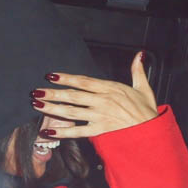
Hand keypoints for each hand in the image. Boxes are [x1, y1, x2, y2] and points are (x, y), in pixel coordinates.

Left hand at [31, 51, 157, 136]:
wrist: (151, 132)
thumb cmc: (147, 112)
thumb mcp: (144, 88)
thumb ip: (137, 71)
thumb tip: (139, 55)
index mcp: (111, 88)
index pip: (84, 81)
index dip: (66, 78)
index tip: (51, 76)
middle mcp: (103, 101)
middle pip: (73, 96)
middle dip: (52, 93)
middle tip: (36, 92)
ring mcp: (100, 116)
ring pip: (72, 111)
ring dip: (52, 108)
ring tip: (37, 105)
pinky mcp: (100, 130)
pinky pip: (78, 131)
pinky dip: (62, 131)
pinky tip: (48, 131)